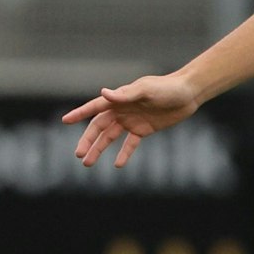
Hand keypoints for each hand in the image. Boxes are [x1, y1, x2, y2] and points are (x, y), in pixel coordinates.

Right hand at [62, 73, 201, 168]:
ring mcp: (132, 120)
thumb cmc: (167, 88)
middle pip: (99, 127)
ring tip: (88, 163)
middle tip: (78, 155)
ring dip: (100, 149)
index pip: (95, 107)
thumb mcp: (146, 90)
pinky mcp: (144, 129)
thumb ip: (125, 95)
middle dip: (88, 141)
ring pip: (110, 137)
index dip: (80, 114)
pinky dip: (124, 153)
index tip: (65, 121)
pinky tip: (117, 165)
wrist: (188, 94)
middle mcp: (122, 110)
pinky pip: (130, 144)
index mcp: (119, 98)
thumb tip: (103, 93)